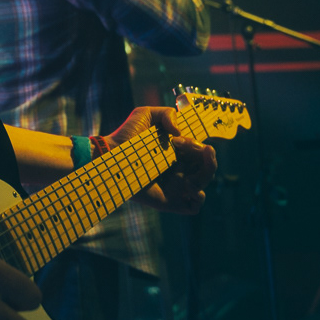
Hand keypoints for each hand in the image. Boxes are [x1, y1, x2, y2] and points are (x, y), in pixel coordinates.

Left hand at [97, 106, 215, 215]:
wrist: (111, 156)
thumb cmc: (126, 135)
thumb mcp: (146, 114)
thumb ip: (167, 113)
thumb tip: (180, 132)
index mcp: (178, 151)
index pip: (202, 151)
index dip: (199, 145)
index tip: (180, 139)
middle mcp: (180, 168)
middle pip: (208, 167)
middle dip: (208, 159)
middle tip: (195, 151)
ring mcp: (176, 185)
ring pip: (205, 184)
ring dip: (205, 175)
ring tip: (190, 173)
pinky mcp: (171, 201)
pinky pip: (195, 206)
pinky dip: (198, 197)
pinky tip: (187, 187)